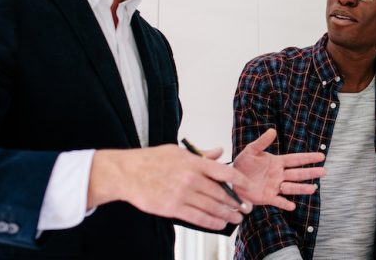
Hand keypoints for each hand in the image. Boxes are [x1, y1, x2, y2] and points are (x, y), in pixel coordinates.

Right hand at [88, 145, 254, 229]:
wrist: (127, 173)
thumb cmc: (151, 160)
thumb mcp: (178, 151)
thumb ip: (201, 154)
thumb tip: (219, 151)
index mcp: (194, 163)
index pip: (224, 171)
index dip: (240, 180)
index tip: (248, 186)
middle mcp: (191, 179)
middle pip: (221, 193)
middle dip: (236, 202)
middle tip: (246, 208)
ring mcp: (182, 194)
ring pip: (212, 207)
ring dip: (228, 214)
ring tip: (237, 218)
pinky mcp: (173, 208)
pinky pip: (198, 217)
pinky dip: (212, 222)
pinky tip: (220, 224)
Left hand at [233, 128, 325, 210]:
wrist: (231, 179)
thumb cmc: (242, 164)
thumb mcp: (251, 151)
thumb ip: (262, 142)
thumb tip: (273, 130)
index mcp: (277, 162)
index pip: (296, 159)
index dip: (308, 158)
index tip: (321, 156)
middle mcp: (279, 175)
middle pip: (298, 174)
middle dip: (310, 172)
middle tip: (324, 171)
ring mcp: (274, 187)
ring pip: (291, 188)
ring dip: (302, 188)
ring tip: (313, 189)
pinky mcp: (267, 198)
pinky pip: (278, 201)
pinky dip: (285, 204)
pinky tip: (292, 206)